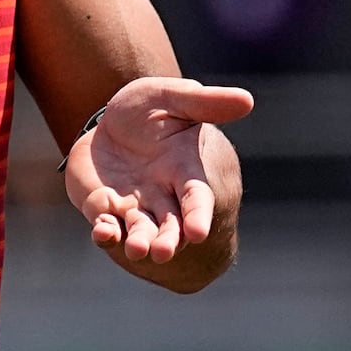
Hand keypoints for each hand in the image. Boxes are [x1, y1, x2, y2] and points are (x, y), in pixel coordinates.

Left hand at [65, 77, 250, 284]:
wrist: (109, 120)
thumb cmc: (149, 108)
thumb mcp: (172, 97)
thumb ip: (204, 102)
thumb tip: (247, 100)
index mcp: (185, 169)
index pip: (197, 197)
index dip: (198, 215)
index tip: (198, 233)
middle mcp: (163, 194)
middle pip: (171, 224)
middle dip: (168, 239)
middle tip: (163, 253)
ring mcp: (134, 204)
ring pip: (141, 231)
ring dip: (140, 242)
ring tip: (138, 250)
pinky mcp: (105, 207)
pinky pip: (107, 226)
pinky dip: (106, 233)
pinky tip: (103, 232)